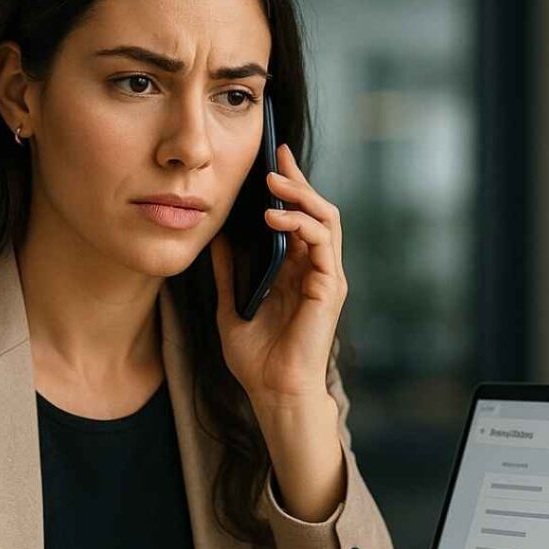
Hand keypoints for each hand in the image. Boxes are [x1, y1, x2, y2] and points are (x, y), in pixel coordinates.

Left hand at [209, 142, 347, 413]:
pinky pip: (323, 242)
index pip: (299, 218)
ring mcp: (327, 278)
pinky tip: (274, 217)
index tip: (271, 159)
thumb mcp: (230, 306)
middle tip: (276, 157)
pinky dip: (301, 223)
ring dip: (301, 196)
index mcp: (297, 273)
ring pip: (326, 219)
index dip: (289, 187)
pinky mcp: (330, 287)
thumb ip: (228, 273)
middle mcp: (317, 270)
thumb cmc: (257, 359)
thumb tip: (217, 238)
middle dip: (298, 180)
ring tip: (273, 184)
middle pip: (317, 210)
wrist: (273, 392)